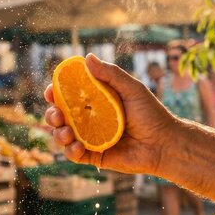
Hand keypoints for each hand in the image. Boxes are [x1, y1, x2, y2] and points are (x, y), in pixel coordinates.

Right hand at [44, 54, 176, 173]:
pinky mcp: (95, 156)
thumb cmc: (151, 114)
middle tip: (56, 114)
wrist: (164, 144)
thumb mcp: (132, 89)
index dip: (56, 93)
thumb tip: (87, 58)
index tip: (50, 90)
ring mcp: (91, 139)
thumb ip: (110, 74)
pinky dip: (70, 151)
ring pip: (63, 136)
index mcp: (97, 102)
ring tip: (66, 133)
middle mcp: (91, 120)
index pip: (69, 96)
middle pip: (61, 116)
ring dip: (58, 134)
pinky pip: (74, 155)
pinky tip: (76, 146)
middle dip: (52, 115)